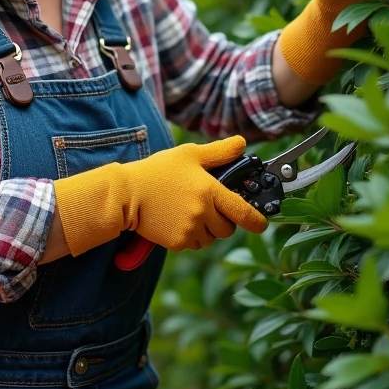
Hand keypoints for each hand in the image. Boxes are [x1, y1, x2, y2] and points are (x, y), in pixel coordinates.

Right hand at [53, 136, 267, 256]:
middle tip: (207, 207)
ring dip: (206, 230)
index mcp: (210, 191)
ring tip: (187, 212)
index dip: (257, 220)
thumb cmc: (157, 171)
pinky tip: (176, 220)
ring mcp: (190, 229)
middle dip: (223, 221)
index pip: (243, 212)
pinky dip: (190, 236)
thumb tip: (242, 144)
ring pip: (211, 238)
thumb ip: (219, 152)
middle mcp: (203, 213)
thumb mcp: (189, 155)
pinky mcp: (178, 242)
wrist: (126, 194)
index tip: (262, 223)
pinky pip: (193, 244)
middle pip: (227, 229)